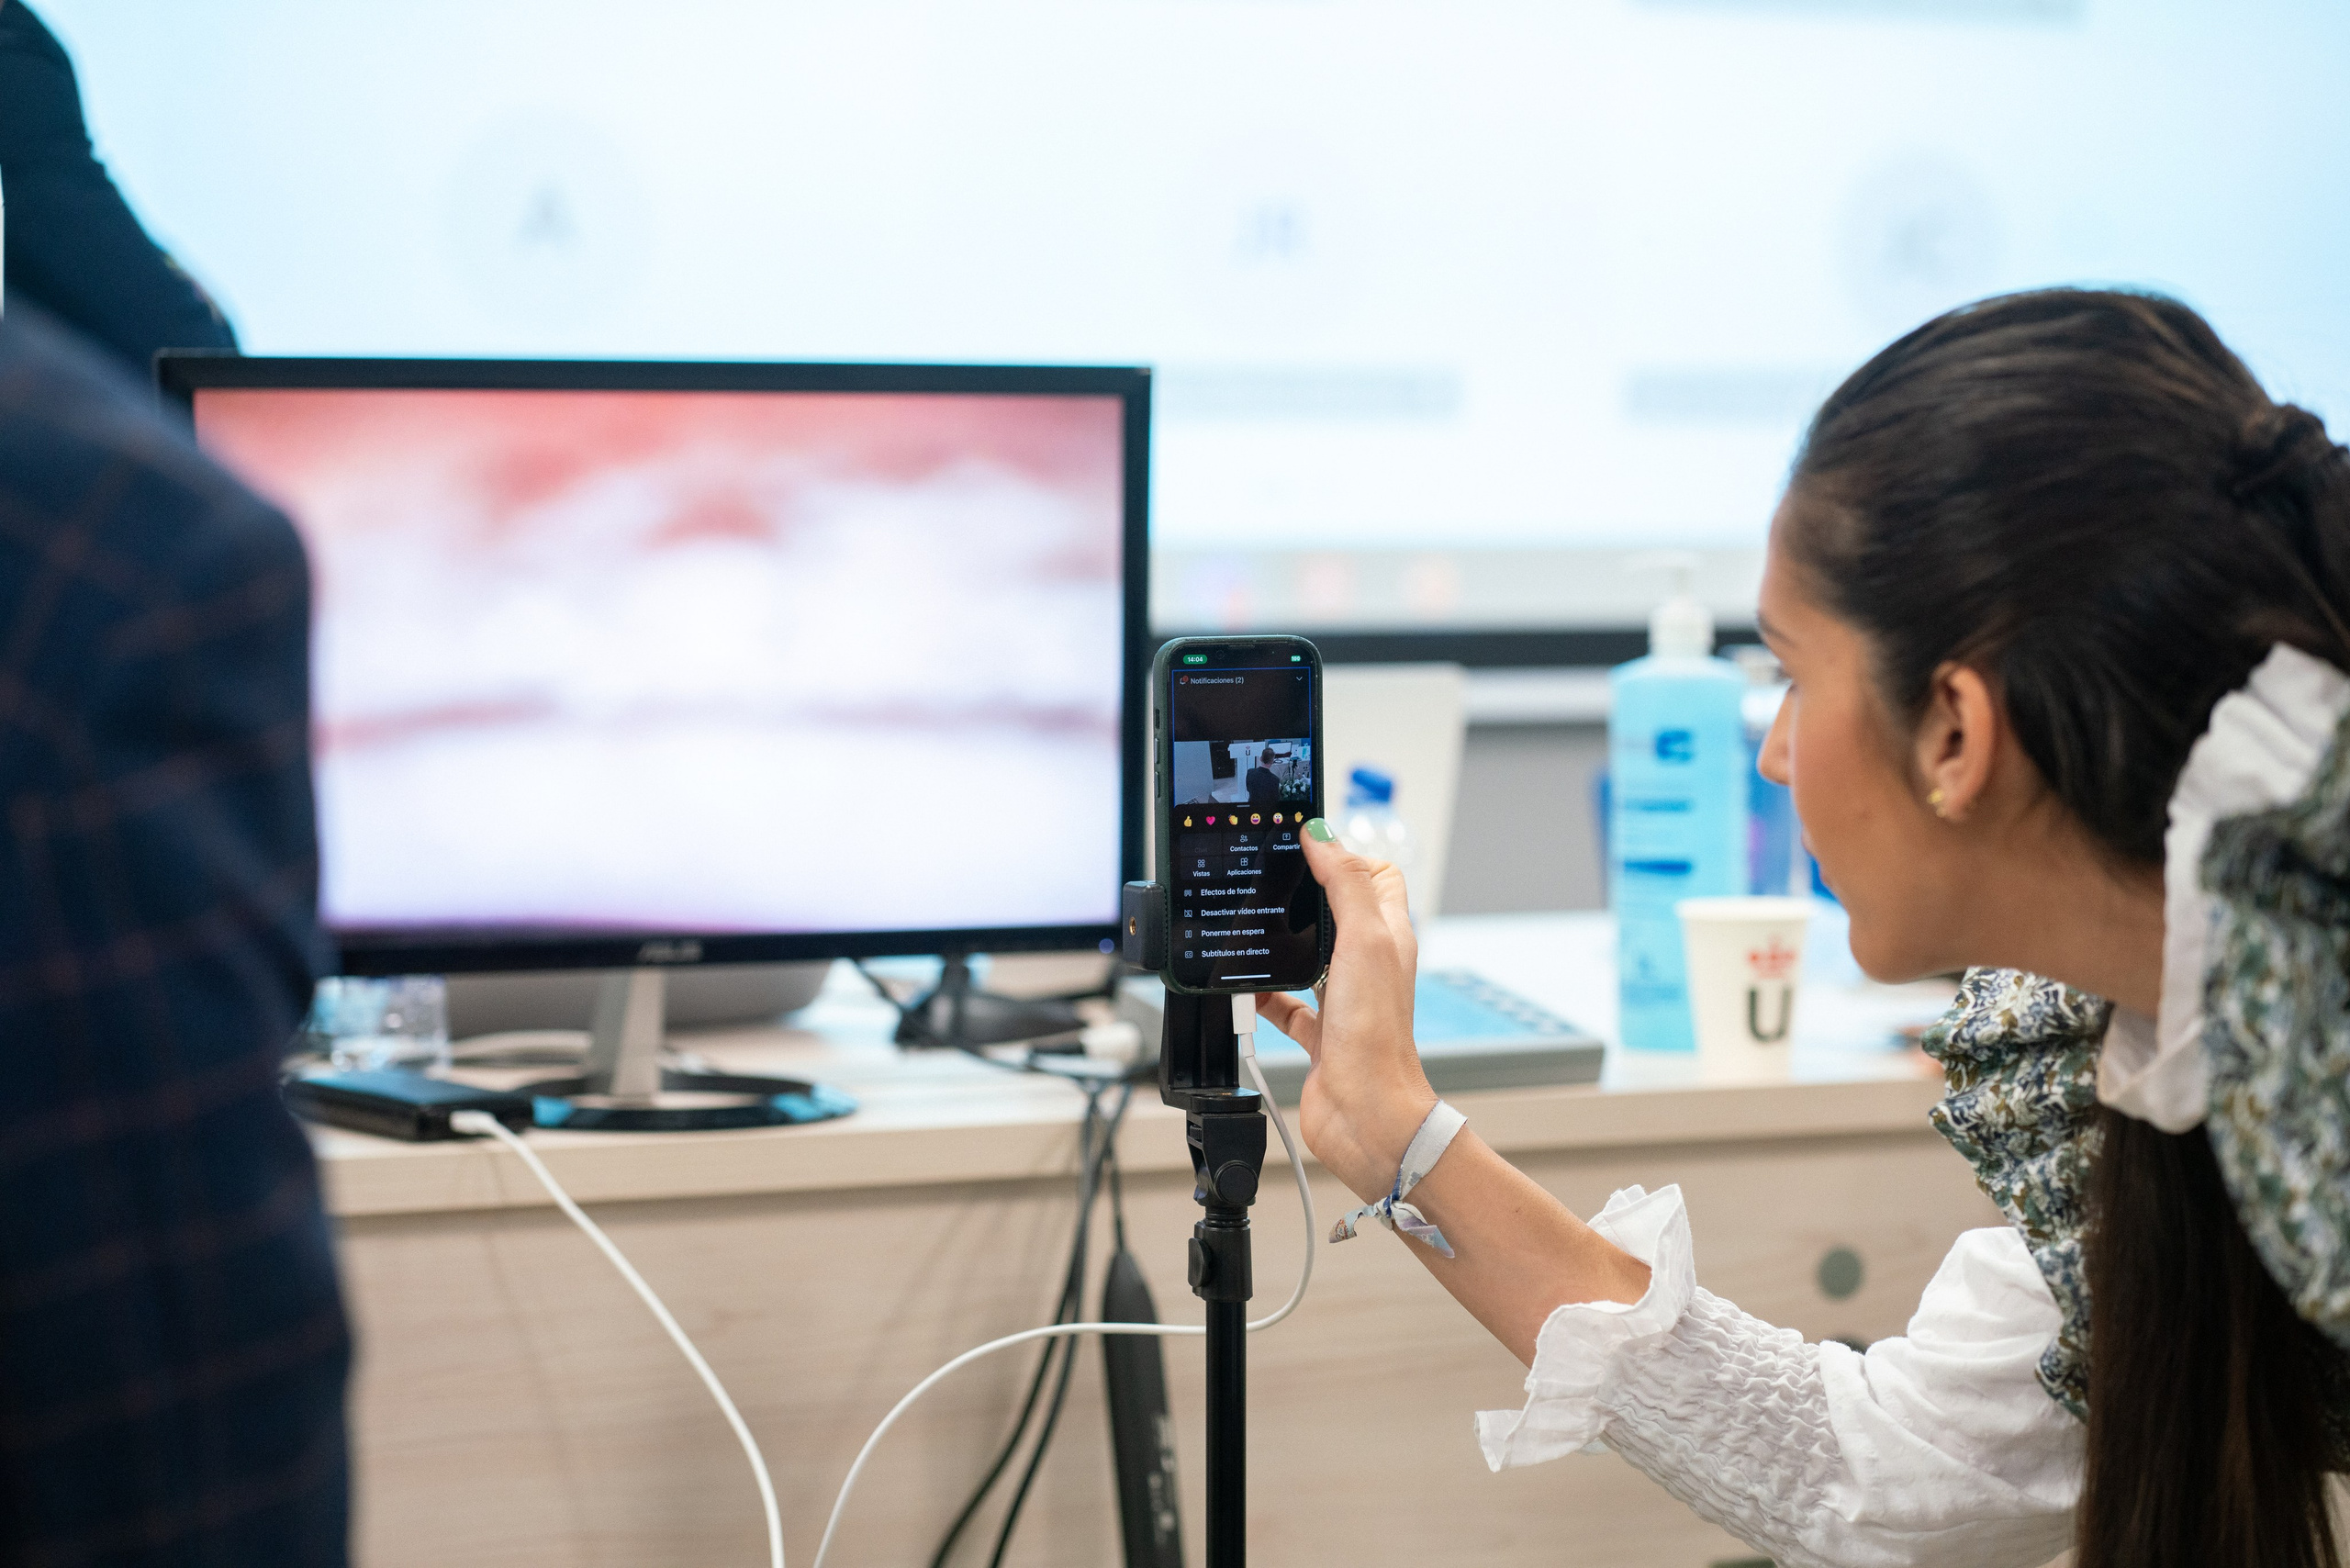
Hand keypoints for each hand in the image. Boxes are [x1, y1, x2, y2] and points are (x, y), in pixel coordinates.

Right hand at [1257, 822, 1437, 1200]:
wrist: (1367, 1115)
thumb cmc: (1376, 1037)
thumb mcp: (1363, 941)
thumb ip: (1344, 884)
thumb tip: (1322, 834)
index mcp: (1388, 937)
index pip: (1377, 877)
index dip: (1347, 857)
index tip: (1308, 845)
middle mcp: (1369, 966)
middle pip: (1338, 913)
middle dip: (1306, 896)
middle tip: (1273, 880)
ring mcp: (1344, 1001)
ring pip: (1310, 957)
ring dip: (1283, 944)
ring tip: (1255, 928)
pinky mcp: (1320, 1035)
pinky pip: (1287, 1005)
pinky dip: (1264, 994)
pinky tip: (1246, 989)